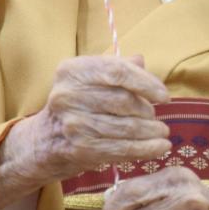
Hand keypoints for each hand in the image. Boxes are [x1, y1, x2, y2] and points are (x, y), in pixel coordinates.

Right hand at [0, 55, 171, 209]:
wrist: (44, 142)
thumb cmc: (75, 106)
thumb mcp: (89, 80)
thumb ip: (115, 69)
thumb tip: (141, 60)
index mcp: (72, 70)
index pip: (117, 71)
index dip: (146, 82)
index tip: (164, 96)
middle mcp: (68, 94)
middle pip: (123, 100)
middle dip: (147, 111)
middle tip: (157, 119)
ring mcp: (72, 123)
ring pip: (125, 126)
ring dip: (151, 132)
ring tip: (163, 133)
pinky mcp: (79, 149)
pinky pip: (121, 148)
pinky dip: (145, 149)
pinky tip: (160, 148)